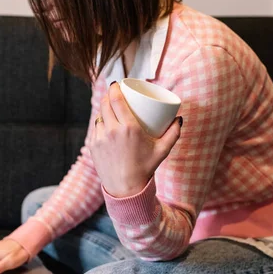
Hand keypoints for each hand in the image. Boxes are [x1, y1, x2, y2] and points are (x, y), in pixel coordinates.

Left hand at [88, 82, 181, 197]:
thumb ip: (173, 134)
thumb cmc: (145, 168)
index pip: (116, 100)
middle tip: (113, 93)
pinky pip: (95, 130)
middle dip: (108, 95)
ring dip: (103, 110)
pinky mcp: (93, 146)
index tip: (117, 84)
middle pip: (105, 104)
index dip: (114, 88)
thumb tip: (179, 119)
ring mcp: (100, 139)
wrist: (126, 189)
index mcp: (129, 128)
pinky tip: (103, 123)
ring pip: (99, 116)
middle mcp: (112, 131)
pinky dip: (100, 125)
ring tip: (109, 108)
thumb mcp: (162, 150)